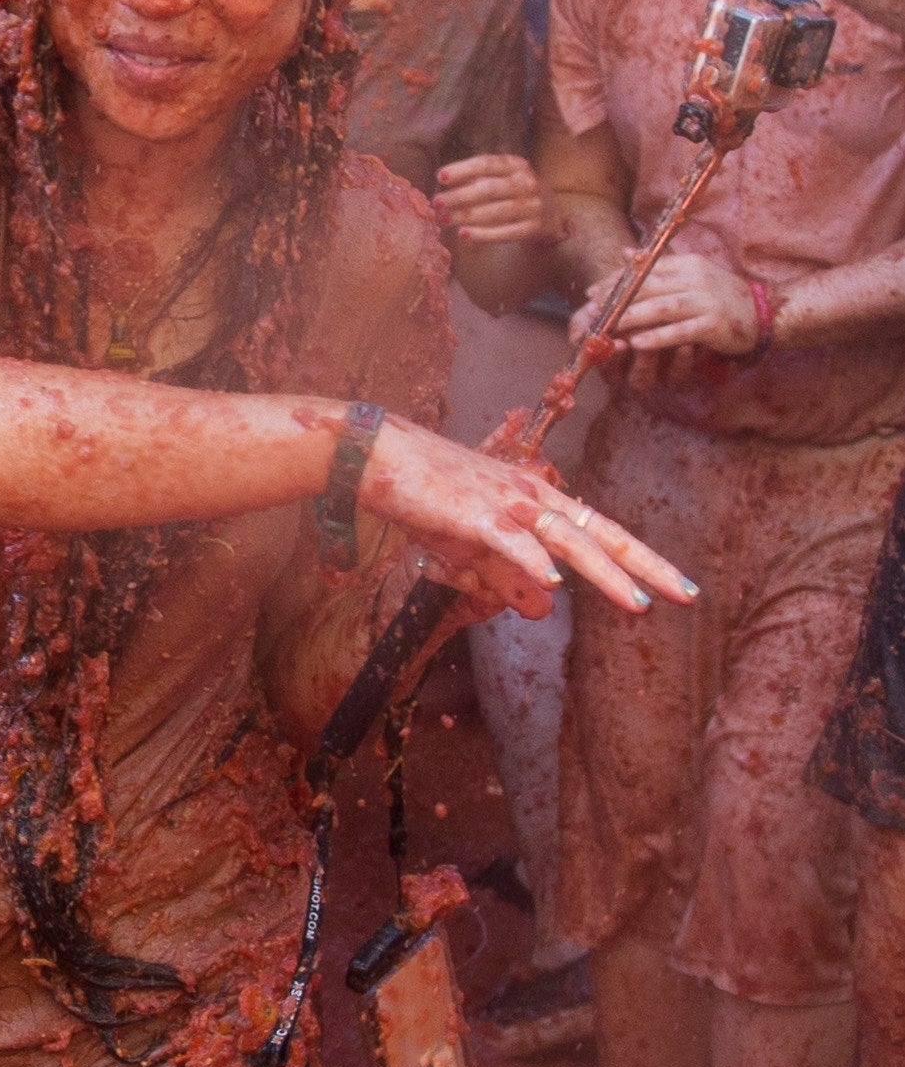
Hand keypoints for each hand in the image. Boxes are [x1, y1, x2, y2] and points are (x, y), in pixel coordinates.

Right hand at [360, 413, 694, 623]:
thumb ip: (508, 577)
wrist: (379, 458)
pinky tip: (553, 581)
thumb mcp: (472, 546)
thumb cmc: (425, 499)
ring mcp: (504, 503)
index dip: (640, 560)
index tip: (676, 587)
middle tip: (687, 595)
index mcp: (538, 501)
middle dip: (646, 567)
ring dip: (602, 574)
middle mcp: (532, 497)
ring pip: (566, 541)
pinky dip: (531, 560)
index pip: (601, 533)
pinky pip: (508, 540)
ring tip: (636, 604)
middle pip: (600, 535)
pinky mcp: (471, 513)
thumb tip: (546, 608)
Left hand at [432, 153, 556, 246]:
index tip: (440, 177)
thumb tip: (442, 182)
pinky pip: (506, 232)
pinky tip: (463, 234)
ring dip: (467, 216)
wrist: (550, 216)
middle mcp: (527, 182)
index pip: (487, 163)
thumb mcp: (502, 178)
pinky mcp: (534, 227)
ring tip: (444, 219)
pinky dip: (483, 234)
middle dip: (460, 196)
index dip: (462, 169)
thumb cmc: (514, 194)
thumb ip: (478, 178)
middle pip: (489, 188)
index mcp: (517, 164)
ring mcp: (533, 205)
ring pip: (496, 211)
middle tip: (437, 203)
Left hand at [572, 249, 759, 360]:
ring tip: (609, 326)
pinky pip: (681, 331)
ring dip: (633, 317)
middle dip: (618, 299)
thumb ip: (658, 267)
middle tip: (593, 312)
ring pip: (663, 308)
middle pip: (650, 287)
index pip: (646, 270)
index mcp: (688, 265)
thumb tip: (623, 253)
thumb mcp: (691, 275)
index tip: (592, 293)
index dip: (616, 281)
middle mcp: (697, 279)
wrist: (764, 314)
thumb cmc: (721, 297)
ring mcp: (707, 301)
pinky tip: (638, 343)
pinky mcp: (714, 325)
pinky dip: (659, 337)